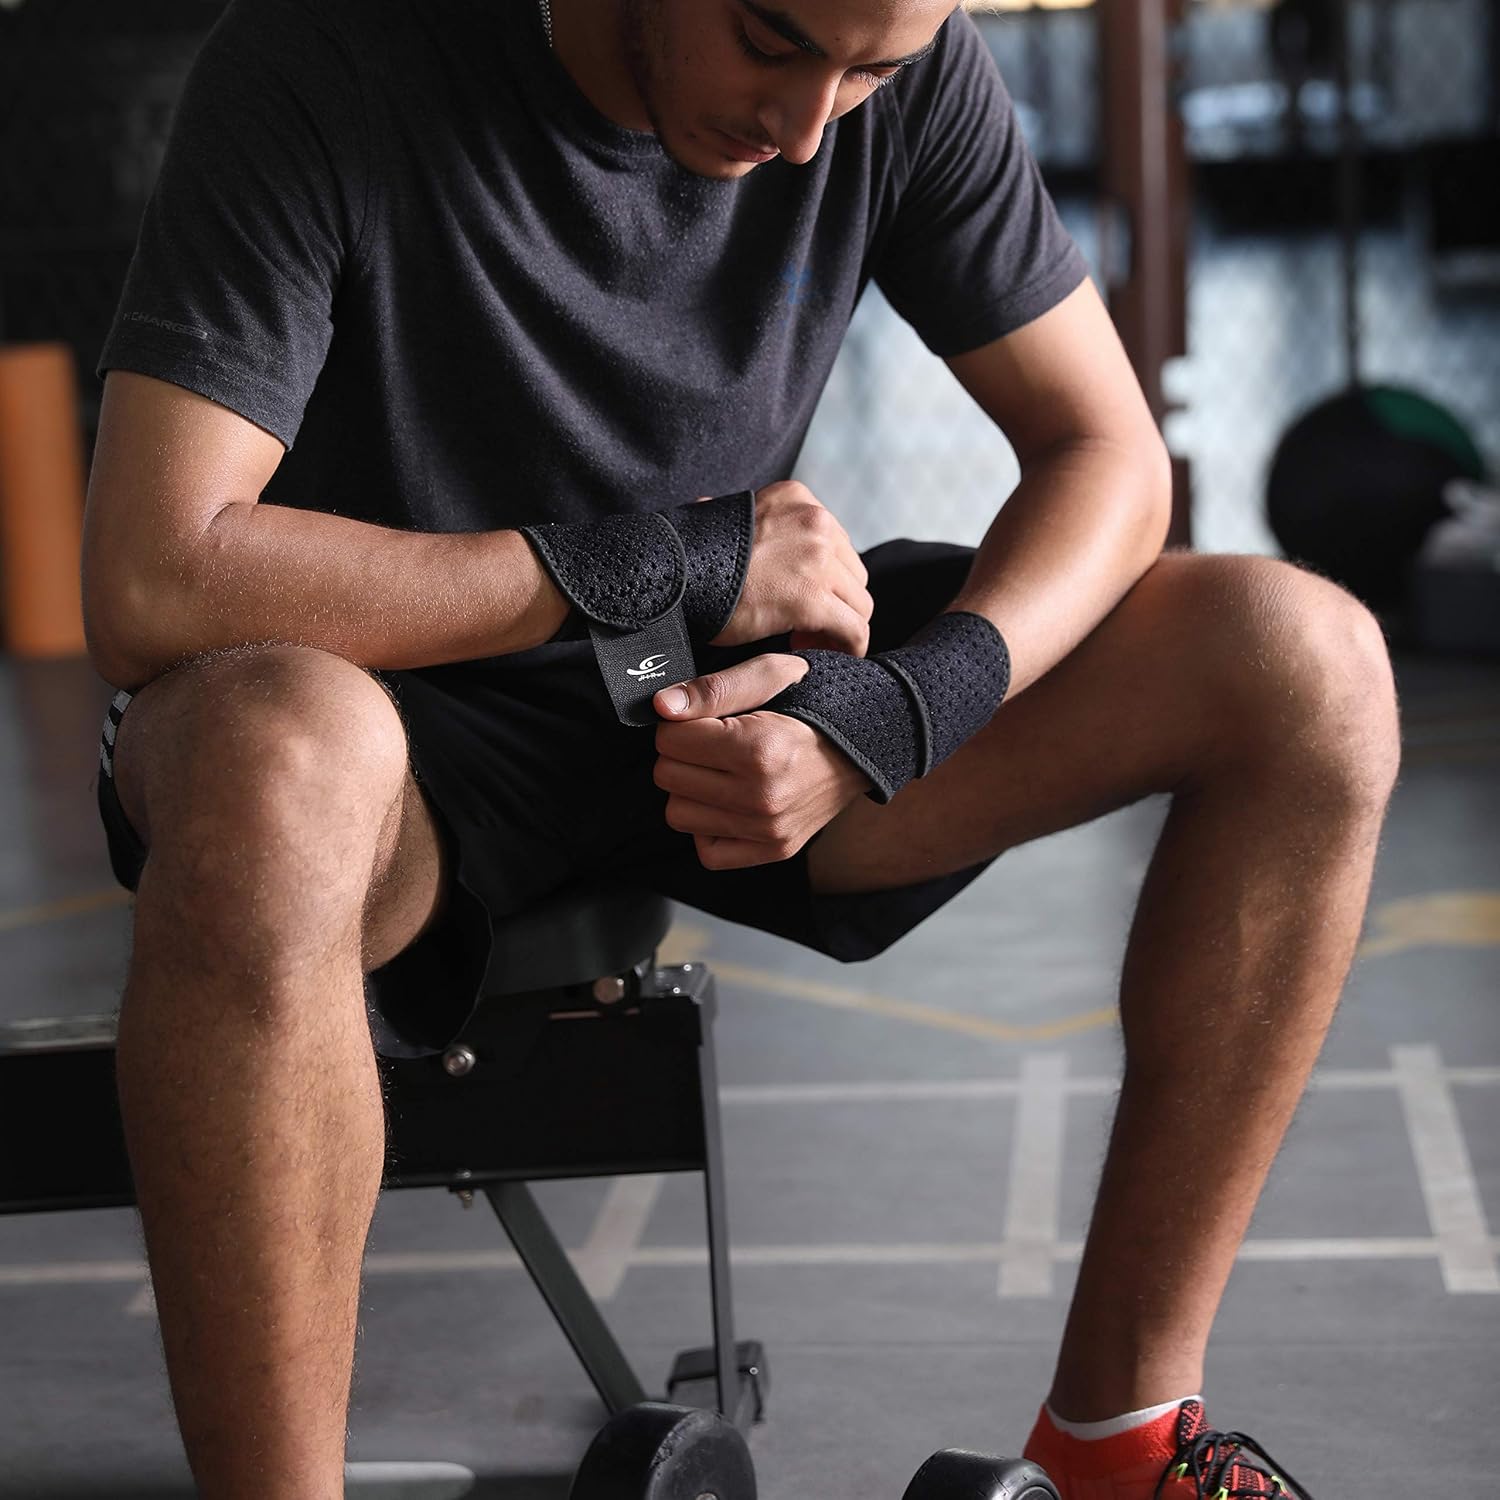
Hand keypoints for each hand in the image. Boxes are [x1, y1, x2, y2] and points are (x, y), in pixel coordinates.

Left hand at [651, 652, 871, 870]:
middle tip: (711, 743)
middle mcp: (762, 796)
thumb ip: (713, 688)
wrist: (867, 744)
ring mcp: (768, 830)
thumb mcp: (772, 675)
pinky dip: (709, 827)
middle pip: (668, 776)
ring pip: (678, 814)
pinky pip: (706, 852)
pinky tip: (729, 801)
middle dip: (681, 754)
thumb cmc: (818, 705)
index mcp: (758, 749)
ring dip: (690, 790)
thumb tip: (662, 706)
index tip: (703, 719)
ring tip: (721, 770)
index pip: (670, 739)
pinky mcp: (773, 850)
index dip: (679, 723)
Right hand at [702, 481, 872, 656]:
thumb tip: (712, 507)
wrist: (670, 575)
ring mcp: (818, 559)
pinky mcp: (812, 598)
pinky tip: (816, 654)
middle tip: (803, 626)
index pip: (835, 543)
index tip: (800, 598)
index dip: (823, 578)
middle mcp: (814, 521)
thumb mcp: (720, 516)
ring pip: (858, 604)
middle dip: (834, 602)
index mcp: (795, 498)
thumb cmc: (689, 555)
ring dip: (836, 627)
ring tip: (803, 640)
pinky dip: (845, 648)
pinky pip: (853, 631)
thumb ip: (742, 519)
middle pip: (852, 573)